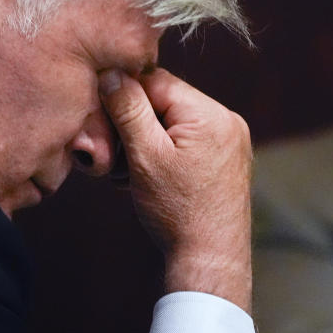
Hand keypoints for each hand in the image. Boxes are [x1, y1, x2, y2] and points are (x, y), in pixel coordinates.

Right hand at [99, 67, 252, 311]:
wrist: (209, 261)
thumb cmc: (177, 212)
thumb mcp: (145, 156)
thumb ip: (128, 108)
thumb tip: (110, 72)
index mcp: (210, 113)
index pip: (155, 80)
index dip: (123, 96)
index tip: (102, 119)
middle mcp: (226, 120)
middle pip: (164, 101)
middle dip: (133, 124)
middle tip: (113, 154)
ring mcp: (230, 141)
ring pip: (172, 122)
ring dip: (145, 141)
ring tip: (128, 172)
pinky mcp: (225, 160)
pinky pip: (186, 141)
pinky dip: (162, 153)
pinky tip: (145, 178)